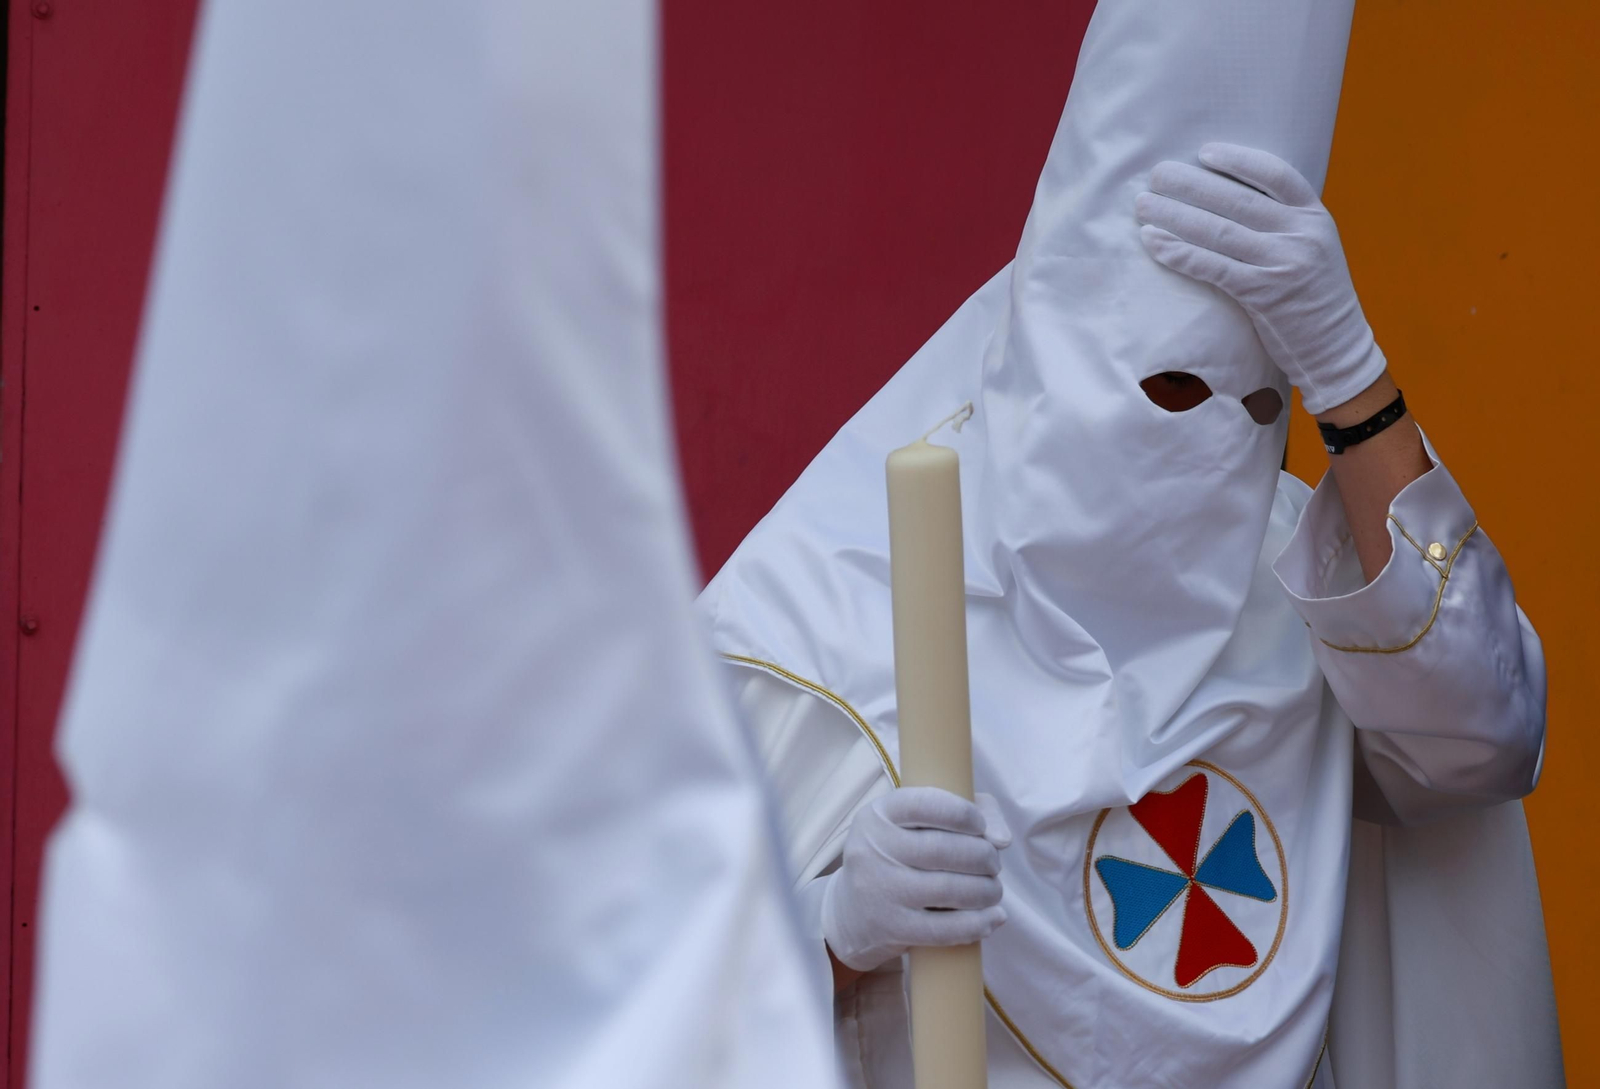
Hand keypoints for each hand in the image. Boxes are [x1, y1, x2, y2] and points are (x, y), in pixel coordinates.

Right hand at [821, 788, 1010, 972]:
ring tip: (993, 889)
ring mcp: (882, 890)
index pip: (927, 804)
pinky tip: (993, 918)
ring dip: (987, 890)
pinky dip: (979, 924)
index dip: (965, 814)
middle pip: (944, 849)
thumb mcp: (915, 824)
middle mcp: (874, 849)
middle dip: (984, 856)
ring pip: (950, 889)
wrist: (851, 912)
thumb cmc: (897, 856)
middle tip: (992, 864)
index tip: (979, 827)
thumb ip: (967, 812)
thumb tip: (1002, 840)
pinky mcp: (893, 928)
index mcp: (879, 815)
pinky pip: (945, 929)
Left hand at [1135, 143, 1386, 414]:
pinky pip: (1212, 267)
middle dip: (1191, 184)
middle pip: (1237, 199)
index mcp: (1314, 215)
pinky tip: (1153, 241)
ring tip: (1144, 204)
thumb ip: (1283, 223)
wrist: (1337, 349)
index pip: (1275, 173)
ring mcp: (1282, 263)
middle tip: (1156, 173)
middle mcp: (1300, 234)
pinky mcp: (1263, 294)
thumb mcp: (1313, 248)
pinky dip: (1179, 252)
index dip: (1238, 160)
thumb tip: (1229, 198)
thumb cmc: (1314, 297)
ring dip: (1175, 215)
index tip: (1204, 152)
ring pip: (1219, 231)